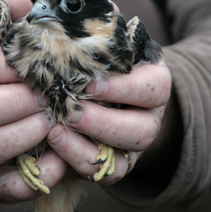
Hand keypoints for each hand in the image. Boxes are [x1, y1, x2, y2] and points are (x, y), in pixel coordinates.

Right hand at [0, 0, 67, 203]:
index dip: (0, 65)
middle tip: (51, 98)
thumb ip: (17, 28)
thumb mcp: (9, 49)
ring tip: (54, 123)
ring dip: (25, 135)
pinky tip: (60, 161)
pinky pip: (5, 186)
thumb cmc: (11, 80)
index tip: (34, 67)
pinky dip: (35, 176)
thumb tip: (21, 3)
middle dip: (17, 102)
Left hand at [47, 57, 171, 184]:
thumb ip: (96, 48)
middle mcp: (149, 119)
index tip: (90, 84)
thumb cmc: (97, 65)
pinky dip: (76, 160)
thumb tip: (72, 36)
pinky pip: (103, 175)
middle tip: (71, 112)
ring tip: (56, 130)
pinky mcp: (114, 166)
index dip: (123, 88)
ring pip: (124, 162)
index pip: (155, 87)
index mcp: (153, 85)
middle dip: (103, 123)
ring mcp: (132, 147)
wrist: (93, 92)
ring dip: (86, 147)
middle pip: (142, 131)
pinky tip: (55, 142)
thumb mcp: (102, 50)